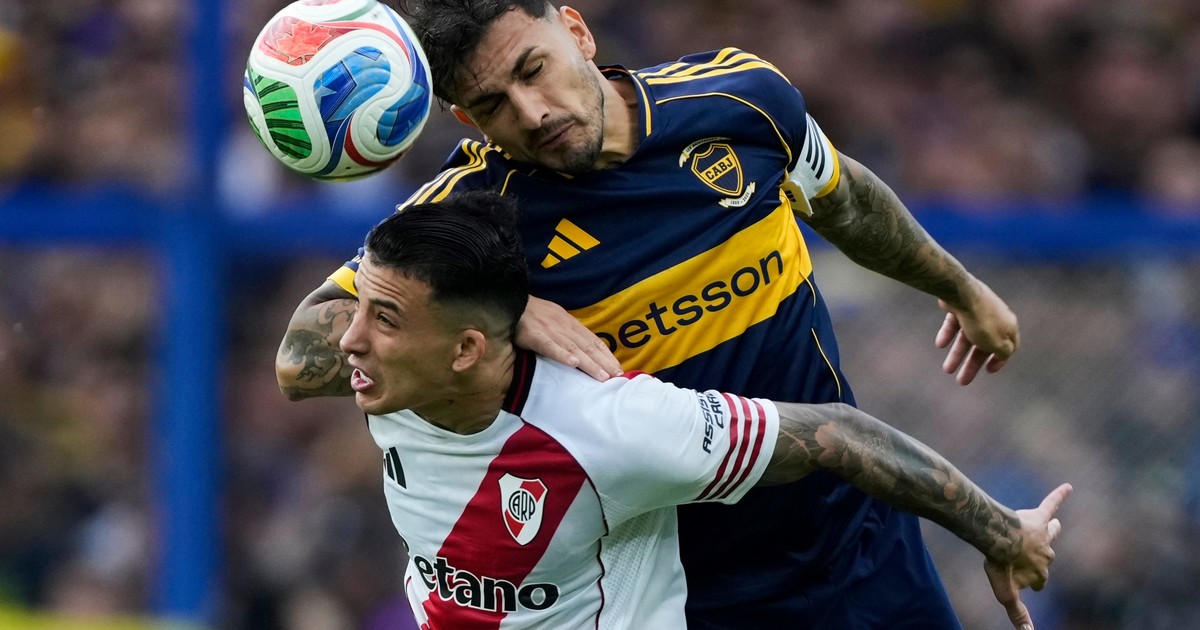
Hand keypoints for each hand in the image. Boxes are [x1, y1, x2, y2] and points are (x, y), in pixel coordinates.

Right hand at [516, 296, 622, 380]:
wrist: (509, 300)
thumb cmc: (532, 313)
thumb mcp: (555, 318)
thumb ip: (567, 332)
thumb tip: (582, 349)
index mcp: (569, 323)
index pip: (593, 340)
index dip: (606, 355)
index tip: (618, 369)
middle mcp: (564, 326)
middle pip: (587, 347)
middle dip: (604, 362)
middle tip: (617, 377)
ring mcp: (550, 330)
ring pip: (573, 349)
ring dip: (589, 363)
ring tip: (602, 376)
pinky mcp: (534, 335)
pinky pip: (549, 346)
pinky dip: (562, 354)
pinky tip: (573, 363)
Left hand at [935, 281, 1018, 384]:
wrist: (962, 294)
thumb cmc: (983, 321)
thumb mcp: (998, 343)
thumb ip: (1003, 352)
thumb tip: (1003, 354)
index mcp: (1008, 326)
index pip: (1009, 346)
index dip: (1000, 360)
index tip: (989, 371)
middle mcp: (994, 318)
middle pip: (984, 346)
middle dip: (972, 364)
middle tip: (962, 381)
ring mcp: (977, 311)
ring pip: (967, 337)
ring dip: (957, 355)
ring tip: (947, 370)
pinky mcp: (960, 305)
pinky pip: (955, 324)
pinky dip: (948, 335)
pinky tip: (940, 344)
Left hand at [984, 483, 1071, 629]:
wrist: (997, 538)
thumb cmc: (1001, 565)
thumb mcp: (1006, 593)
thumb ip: (1017, 613)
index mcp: (1041, 571)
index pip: (1041, 580)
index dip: (1033, 581)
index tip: (1027, 583)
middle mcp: (1047, 553)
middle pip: (1047, 556)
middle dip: (1040, 556)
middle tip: (1026, 554)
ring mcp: (1043, 535)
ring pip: (1051, 533)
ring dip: (1051, 531)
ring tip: (1055, 525)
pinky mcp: (1038, 517)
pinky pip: (1051, 504)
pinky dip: (1059, 495)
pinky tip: (1067, 486)